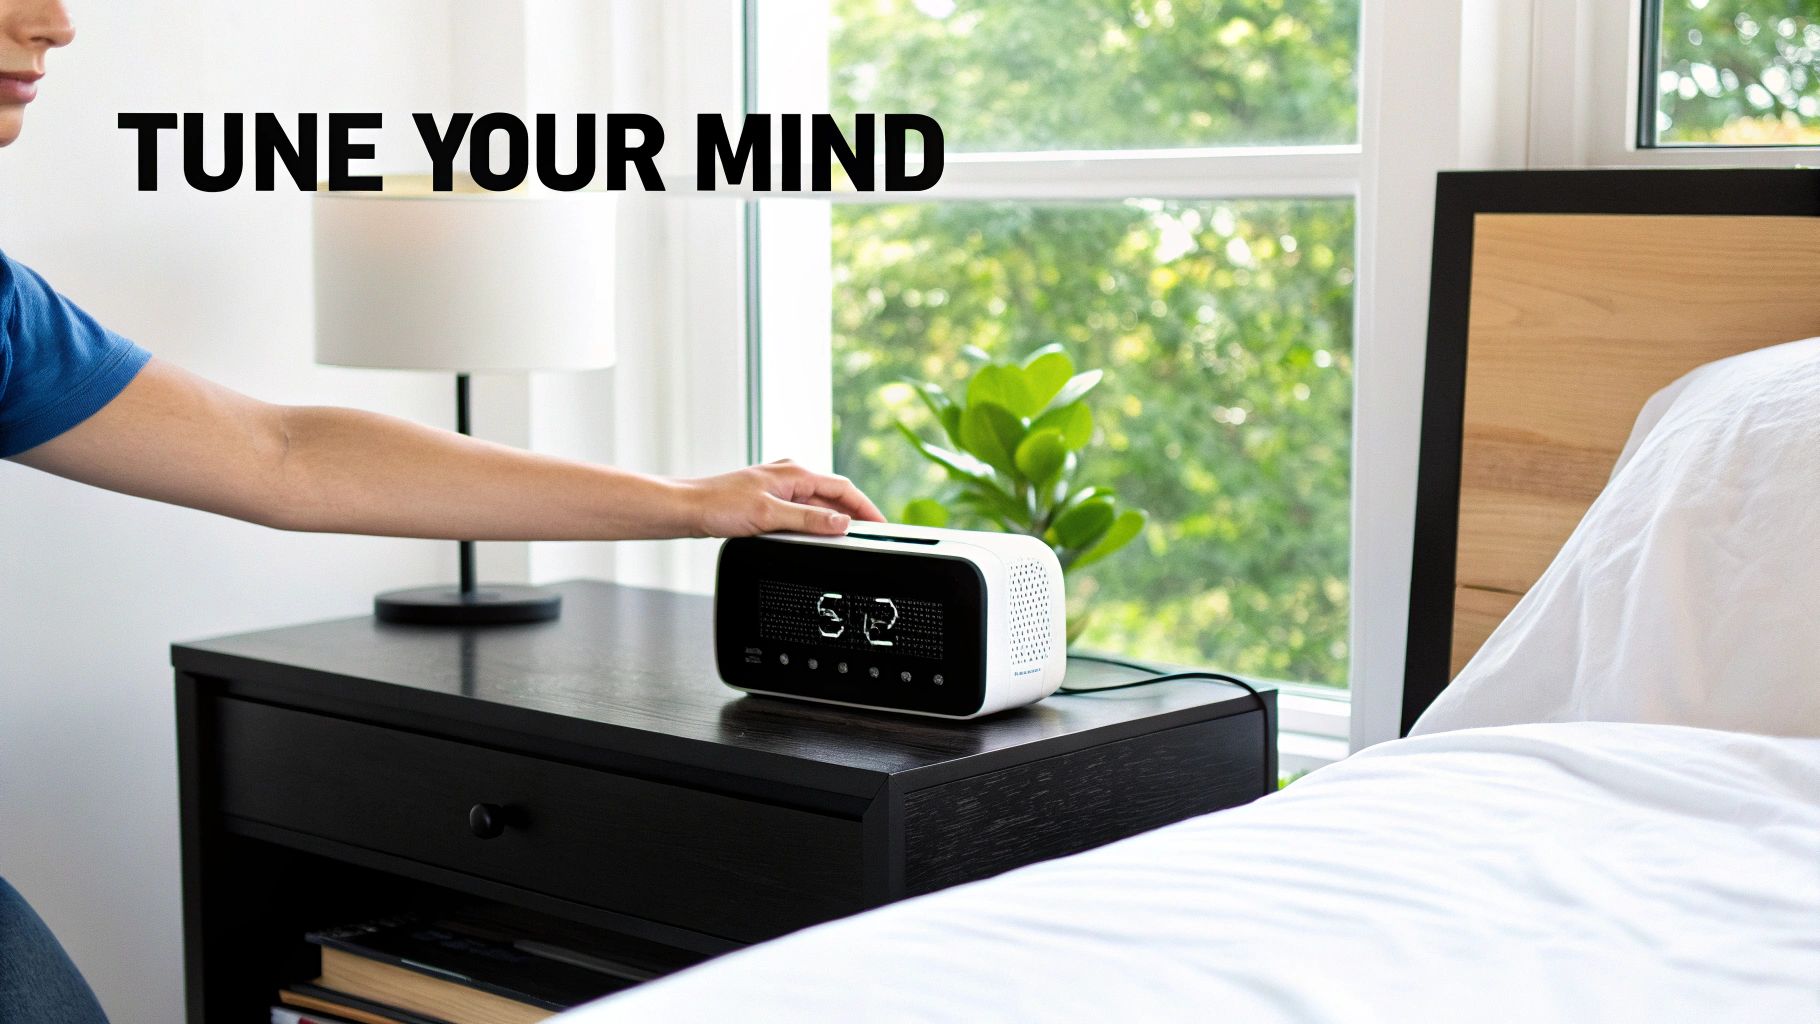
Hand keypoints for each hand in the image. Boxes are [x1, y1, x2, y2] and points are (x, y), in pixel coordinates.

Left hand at [682, 460, 885, 537]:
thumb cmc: (719, 506)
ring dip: (832, 519)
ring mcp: (779, 488)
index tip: (881, 524)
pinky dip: (814, 523)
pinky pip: (801, 511)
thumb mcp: (770, 515)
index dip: (865, 507)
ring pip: (817, 504)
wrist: (688, 509)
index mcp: (794, 473)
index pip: (842, 488)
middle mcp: (789, 476)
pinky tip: (815, 537)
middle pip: (832, 495)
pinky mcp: (768, 501)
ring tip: (847, 539)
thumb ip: (809, 519)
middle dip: (852, 514)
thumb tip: (840, 522)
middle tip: (870, 536)